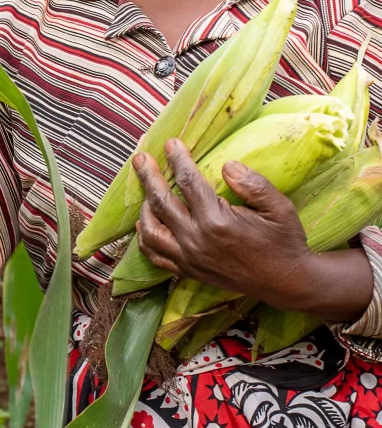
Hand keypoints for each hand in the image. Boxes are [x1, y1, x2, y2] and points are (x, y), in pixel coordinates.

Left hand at [133, 138, 372, 322]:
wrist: (287, 283)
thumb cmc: (284, 241)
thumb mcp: (279, 208)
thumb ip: (254, 184)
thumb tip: (227, 165)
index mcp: (217, 221)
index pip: (189, 182)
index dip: (178, 160)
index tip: (170, 143)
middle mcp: (196, 240)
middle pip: (161, 202)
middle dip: (148, 177)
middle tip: (140, 158)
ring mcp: (189, 258)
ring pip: (151, 230)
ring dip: (144, 207)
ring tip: (144, 189)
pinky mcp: (188, 271)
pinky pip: (155, 256)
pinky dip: (145, 238)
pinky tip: (145, 223)